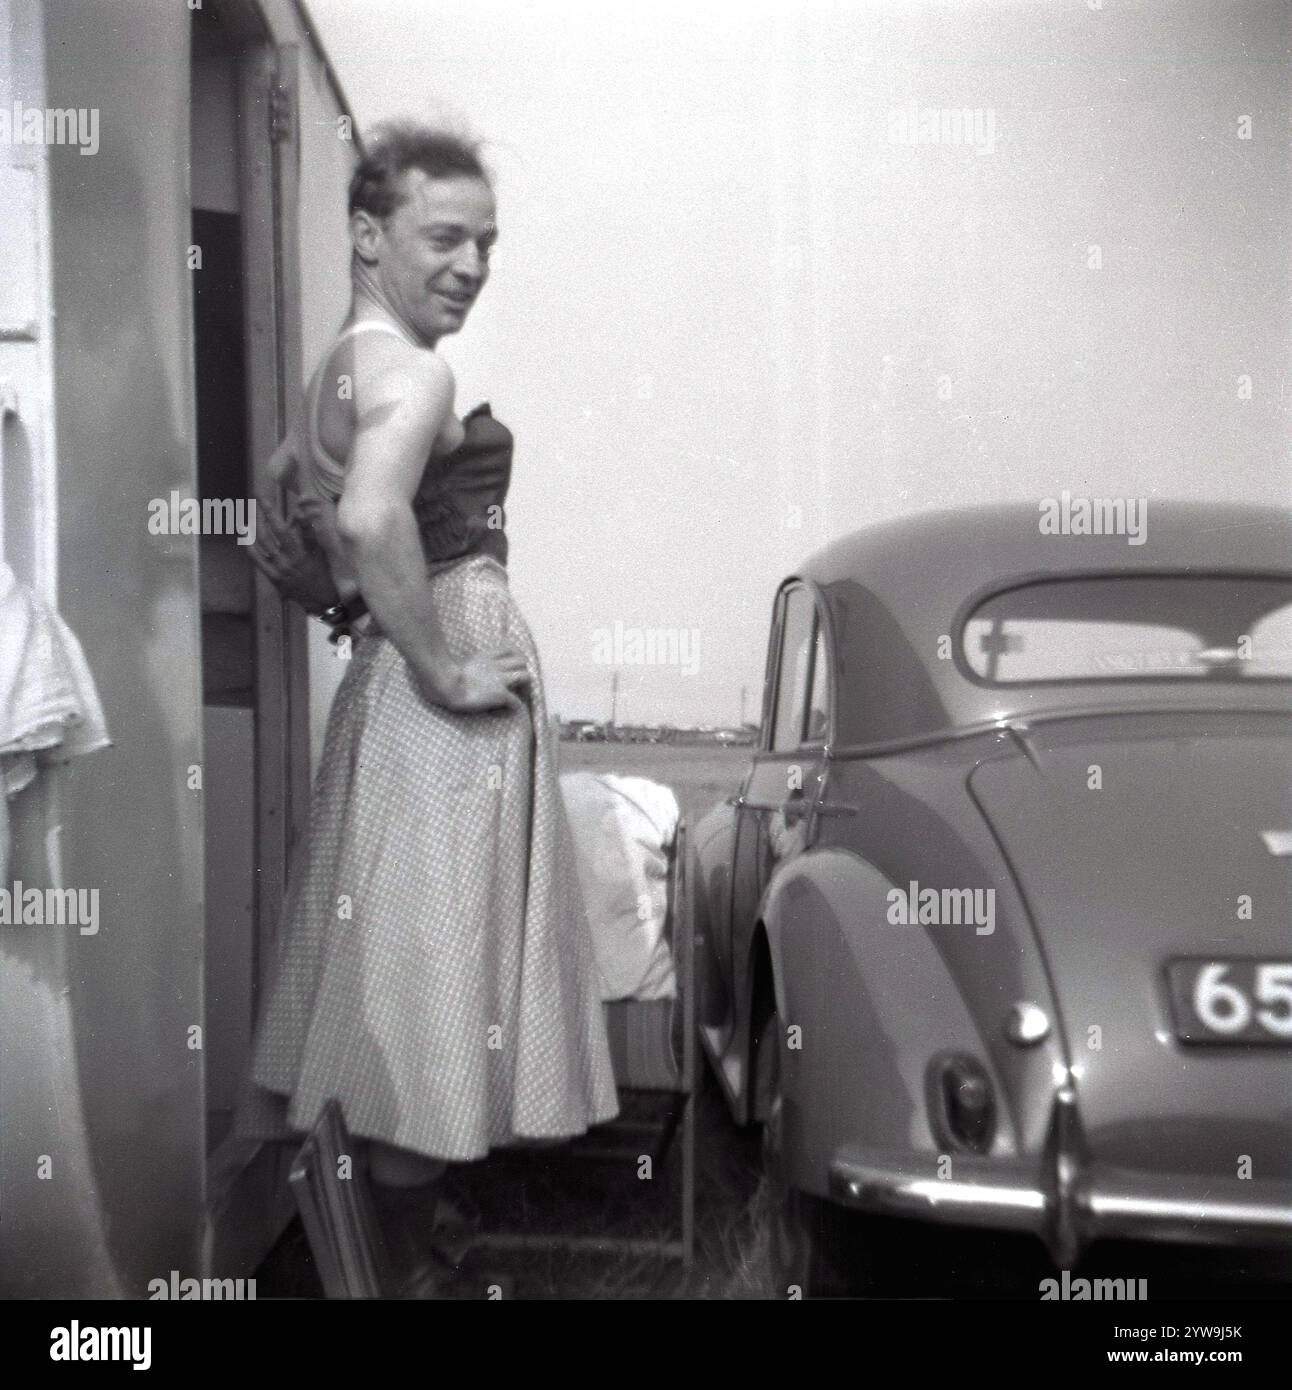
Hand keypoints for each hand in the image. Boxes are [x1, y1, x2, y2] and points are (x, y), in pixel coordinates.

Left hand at [249, 487, 341, 613]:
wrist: (320, 600)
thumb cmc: (322, 573)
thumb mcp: (320, 553)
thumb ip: (309, 533)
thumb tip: (303, 512)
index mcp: (311, 552)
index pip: (306, 529)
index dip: (300, 515)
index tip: (293, 500)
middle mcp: (296, 559)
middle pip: (279, 530)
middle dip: (269, 511)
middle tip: (259, 495)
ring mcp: (283, 568)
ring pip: (266, 542)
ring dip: (256, 523)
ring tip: (250, 510)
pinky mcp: (274, 577)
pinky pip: (258, 559)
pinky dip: (250, 545)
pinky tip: (244, 534)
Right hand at [414, 645, 531, 713]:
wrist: (443, 683)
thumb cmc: (437, 674)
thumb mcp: (447, 661)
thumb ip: (447, 661)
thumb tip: (426, 662)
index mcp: (484, 657)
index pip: (509, 648)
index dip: (513, 657)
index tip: (509, 666)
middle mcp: (496, 666)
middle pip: (522, 660)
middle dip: (521, 671)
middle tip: (515, 683)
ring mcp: (500, 680)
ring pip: (526, 676)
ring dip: (523, 687)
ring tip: (515, 696)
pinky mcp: (501, 695)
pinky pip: (517, 703)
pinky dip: (514, 708)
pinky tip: (503, 712)